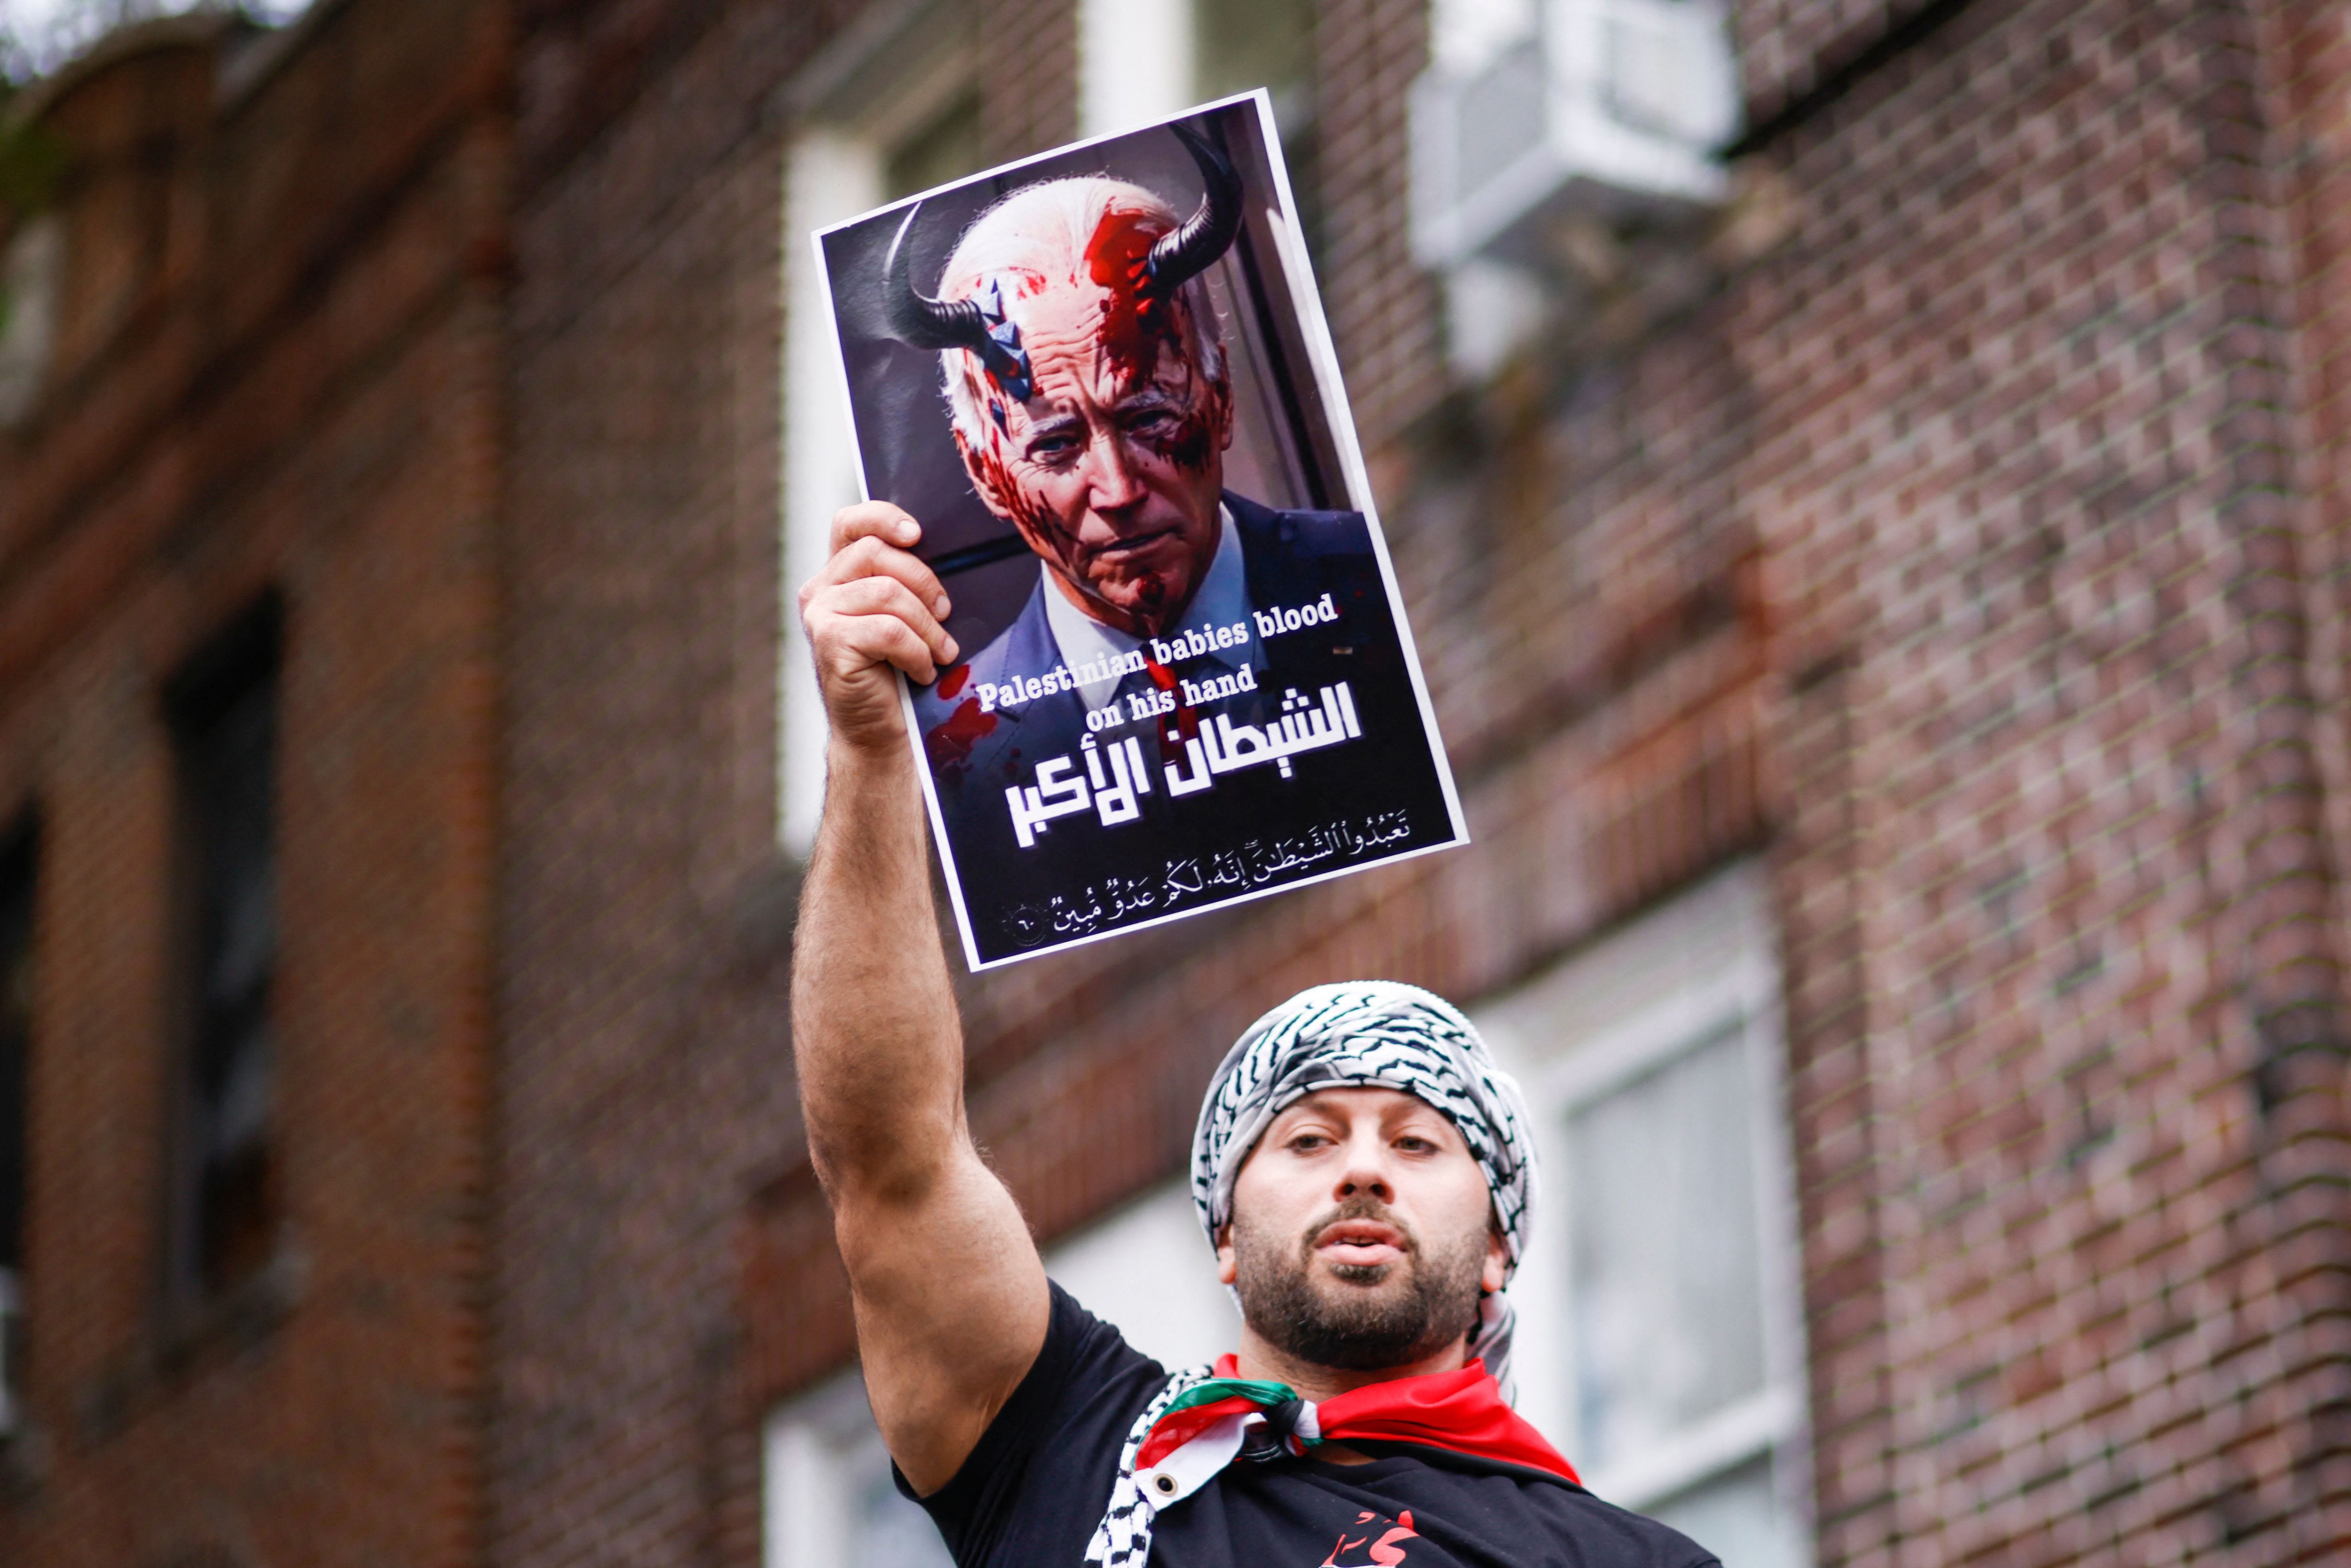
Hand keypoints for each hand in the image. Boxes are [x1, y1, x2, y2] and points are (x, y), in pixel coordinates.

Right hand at [799, 502, 959, 755]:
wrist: (879, 733)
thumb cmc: (897, 673)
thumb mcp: (905, 617)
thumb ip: (907, 583)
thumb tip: (953, 557)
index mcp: (838, 575)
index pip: (850, 523)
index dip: (883, 517)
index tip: (917, 535)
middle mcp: (820, 590)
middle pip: (877, 554)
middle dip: (923, 582)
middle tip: (945, 614)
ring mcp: (819, 616)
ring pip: (887, 593)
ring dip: (926, 626)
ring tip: (941, 652)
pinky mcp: (829, 643)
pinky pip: (888, 630)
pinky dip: (916, 652)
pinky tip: (923, 672)